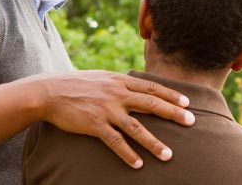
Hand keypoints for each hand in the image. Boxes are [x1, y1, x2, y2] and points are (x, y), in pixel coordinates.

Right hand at [35, 70, 194, 168]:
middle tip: (191, 122)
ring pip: (136, 128)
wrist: (50, 91)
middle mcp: (116, 93)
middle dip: (173, 113)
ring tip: (168, 155)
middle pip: (151, 104)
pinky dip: (128, 154)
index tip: (187, 103)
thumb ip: (118, 83)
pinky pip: (115, 142)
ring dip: (154, 142)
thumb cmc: (76, 84)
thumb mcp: (101, 78)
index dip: (170, 95)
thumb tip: (134, 87)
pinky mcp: (95, 124)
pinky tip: (138, 164)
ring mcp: (106, 109)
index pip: (150, 87)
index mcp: (119, 80)